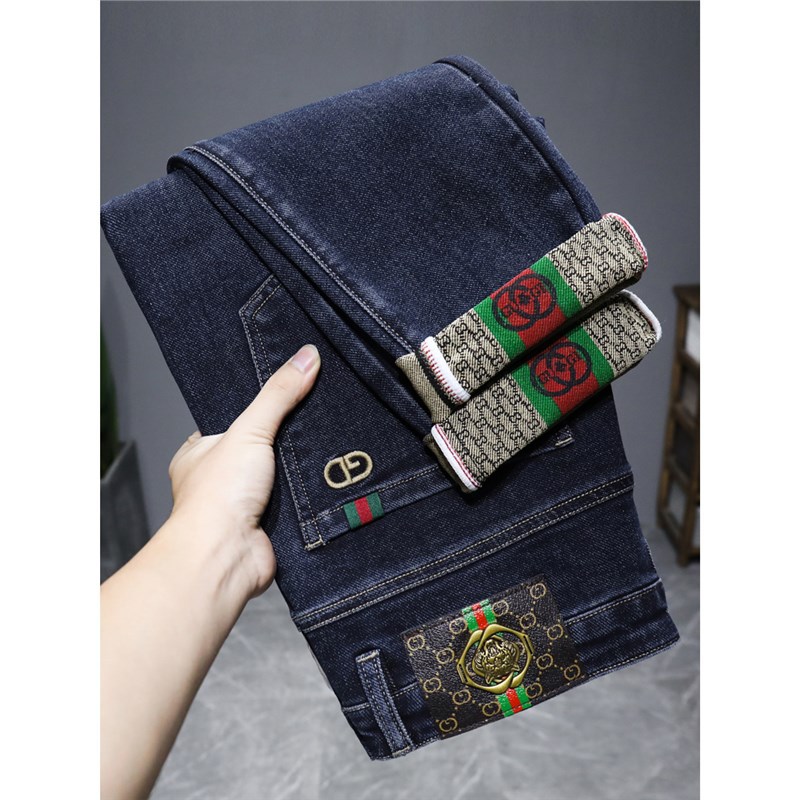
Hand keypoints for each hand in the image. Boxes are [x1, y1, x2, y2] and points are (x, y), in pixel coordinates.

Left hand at [166, 343, 320, 597]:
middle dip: (287, 438)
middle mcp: (219, 479)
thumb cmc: (217, 496)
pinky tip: (331, 477)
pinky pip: (297, 501)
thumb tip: (306, 356)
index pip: (232, 419)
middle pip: (262, 446)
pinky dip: (311, 493)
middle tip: (318, 413)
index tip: (289, 389)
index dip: (260, 406)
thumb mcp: (249, 430)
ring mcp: (243, 504)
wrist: (226, 556)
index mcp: (199, 453)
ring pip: (281, 475)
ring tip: (330, 440)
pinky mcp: (269, 524)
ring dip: (301, 468)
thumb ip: (278, 394)